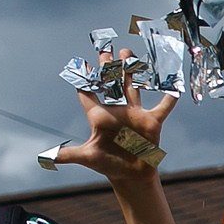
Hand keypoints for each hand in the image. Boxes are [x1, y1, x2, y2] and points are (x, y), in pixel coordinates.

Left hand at [49, 50, 177, 180]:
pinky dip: (170, 98)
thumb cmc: (107, 164)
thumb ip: (70, 154)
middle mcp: (116, 111)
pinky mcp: (151, 122)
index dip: (84, 79)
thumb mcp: (88, 157)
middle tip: (105, 49)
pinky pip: (163, 107)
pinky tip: (175, 86)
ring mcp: (134, 114)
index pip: (88, 93)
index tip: (81, 63)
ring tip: (127, 52)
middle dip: (108, 66)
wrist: (130, 174)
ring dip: (130, 70)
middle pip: (111, 84)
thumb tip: (48, 157)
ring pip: (133, 87)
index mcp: (99, 116)